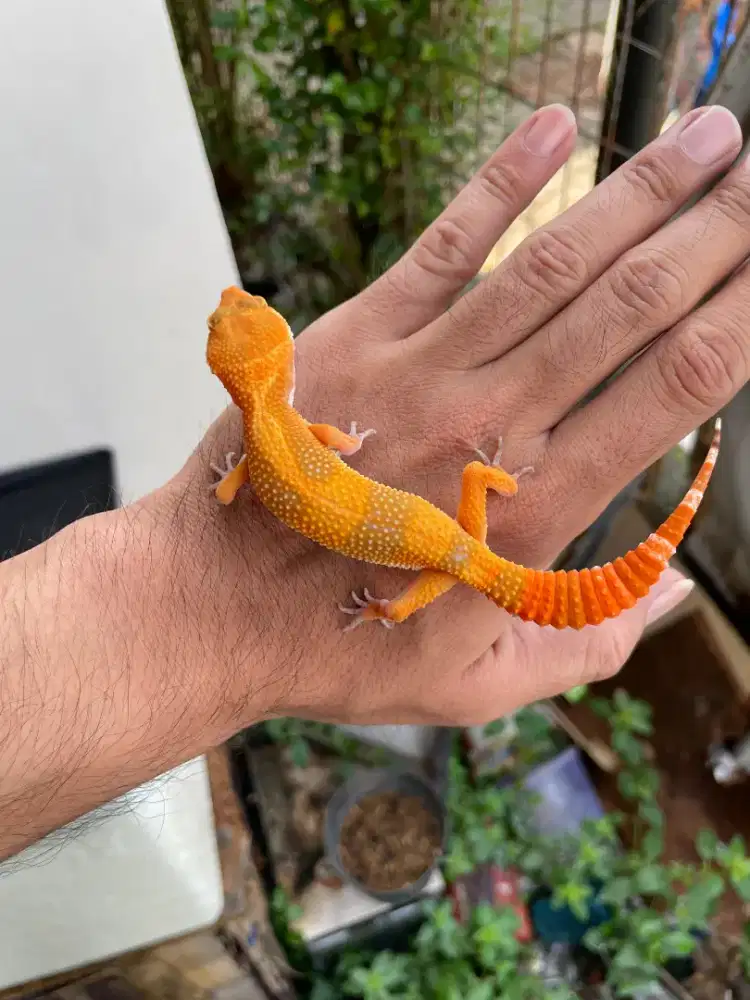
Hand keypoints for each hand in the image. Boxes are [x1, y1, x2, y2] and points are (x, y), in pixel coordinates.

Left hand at [167, 102, 746, 728]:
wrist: (209, 608)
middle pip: (628, 309)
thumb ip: (590, 642)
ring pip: (552, 266)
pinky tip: (558, 128)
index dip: (737, 320)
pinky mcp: (355, 337)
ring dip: (638, 193)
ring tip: (707, 137)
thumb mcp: (482, 682)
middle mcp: (490, 428)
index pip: (668, 392)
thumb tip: (675, 592)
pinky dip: (502, 183)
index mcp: (535, 513)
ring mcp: (419, 370)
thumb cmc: (347, 651)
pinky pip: (442, 246)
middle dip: (712, 234)